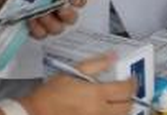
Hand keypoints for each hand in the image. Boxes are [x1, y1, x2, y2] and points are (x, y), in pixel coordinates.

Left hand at [0, 0, 84, 39]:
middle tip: (58, 10)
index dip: (79, 2)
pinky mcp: (34, 30)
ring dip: (48, 22)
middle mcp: (55, 8)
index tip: (74, 2)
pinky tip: (29, 21)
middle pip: (71, 18)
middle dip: (67, 15)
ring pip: (57, 28)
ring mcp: (45, 20)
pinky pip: (42, 35)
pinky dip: (36, 28)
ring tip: (37, 15)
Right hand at [18, 55, 133, 114]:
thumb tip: (113, 56)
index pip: (126, 90)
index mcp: (96, 94)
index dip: (132, 83)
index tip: (130, 80)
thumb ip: (96, 64)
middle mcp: (99, 111)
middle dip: (130, 98)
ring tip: (116, 102)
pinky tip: (104, 110)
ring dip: (122, 109)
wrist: (34, 114)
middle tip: (125, 91)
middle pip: (127, 107)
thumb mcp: (72, 72)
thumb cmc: (50, 94)